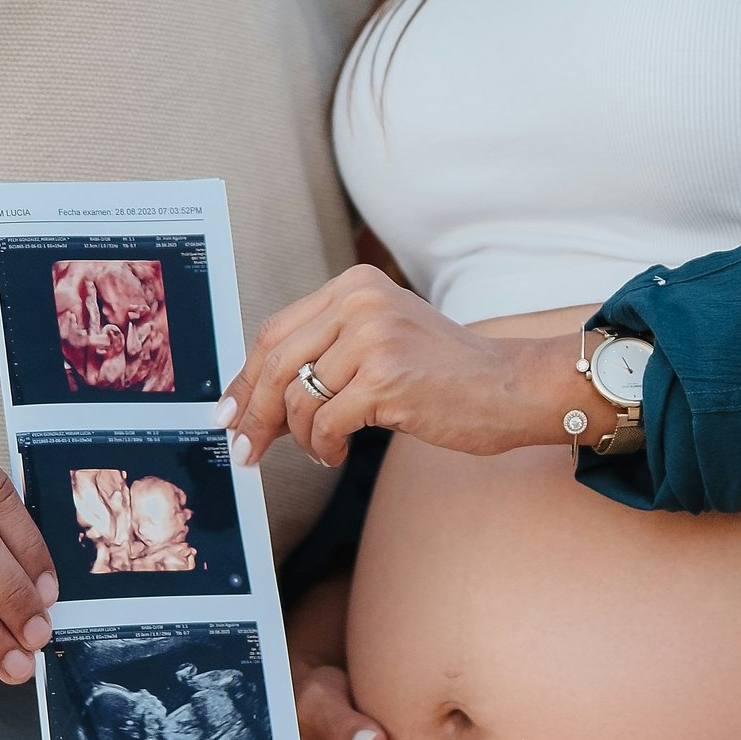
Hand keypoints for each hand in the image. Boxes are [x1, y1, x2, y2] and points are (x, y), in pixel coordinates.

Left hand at [224, 265, 575, 469]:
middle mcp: (361, 302)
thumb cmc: (446, 371)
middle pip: (276, 362)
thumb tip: (259, 394)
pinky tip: (337, 453)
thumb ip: (328, 349)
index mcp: (355, 286)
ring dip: (301, 437)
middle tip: (246, 448)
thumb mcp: (382, 337)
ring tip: (320, 450)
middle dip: (255, 412)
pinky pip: (326, 424)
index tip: (230, 410)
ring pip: (299, 398)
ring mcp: (373, 338)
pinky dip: (324, 447)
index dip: (246, 377)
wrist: (510, 386)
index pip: (276, 330)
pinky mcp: (386, 379)